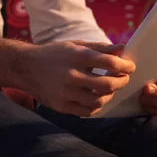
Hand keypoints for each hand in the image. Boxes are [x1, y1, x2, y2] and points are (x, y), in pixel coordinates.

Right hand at [0, 39, 135, 117]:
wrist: (25, 67)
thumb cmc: (55, 54)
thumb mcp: (76, 45)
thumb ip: (101, 48)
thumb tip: (123, 48)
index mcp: (78, 57)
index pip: (110, 63)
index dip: (125, 66)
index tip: (130, 66)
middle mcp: (72, 76)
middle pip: (107, 85)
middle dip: (121, 82)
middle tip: (124, 78)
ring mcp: (66, 93)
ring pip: (99, 101)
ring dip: (110, 95)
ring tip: (110, 88)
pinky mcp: (61, 106)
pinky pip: (87, 112)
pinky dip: (97, 106)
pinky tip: (97, 98)